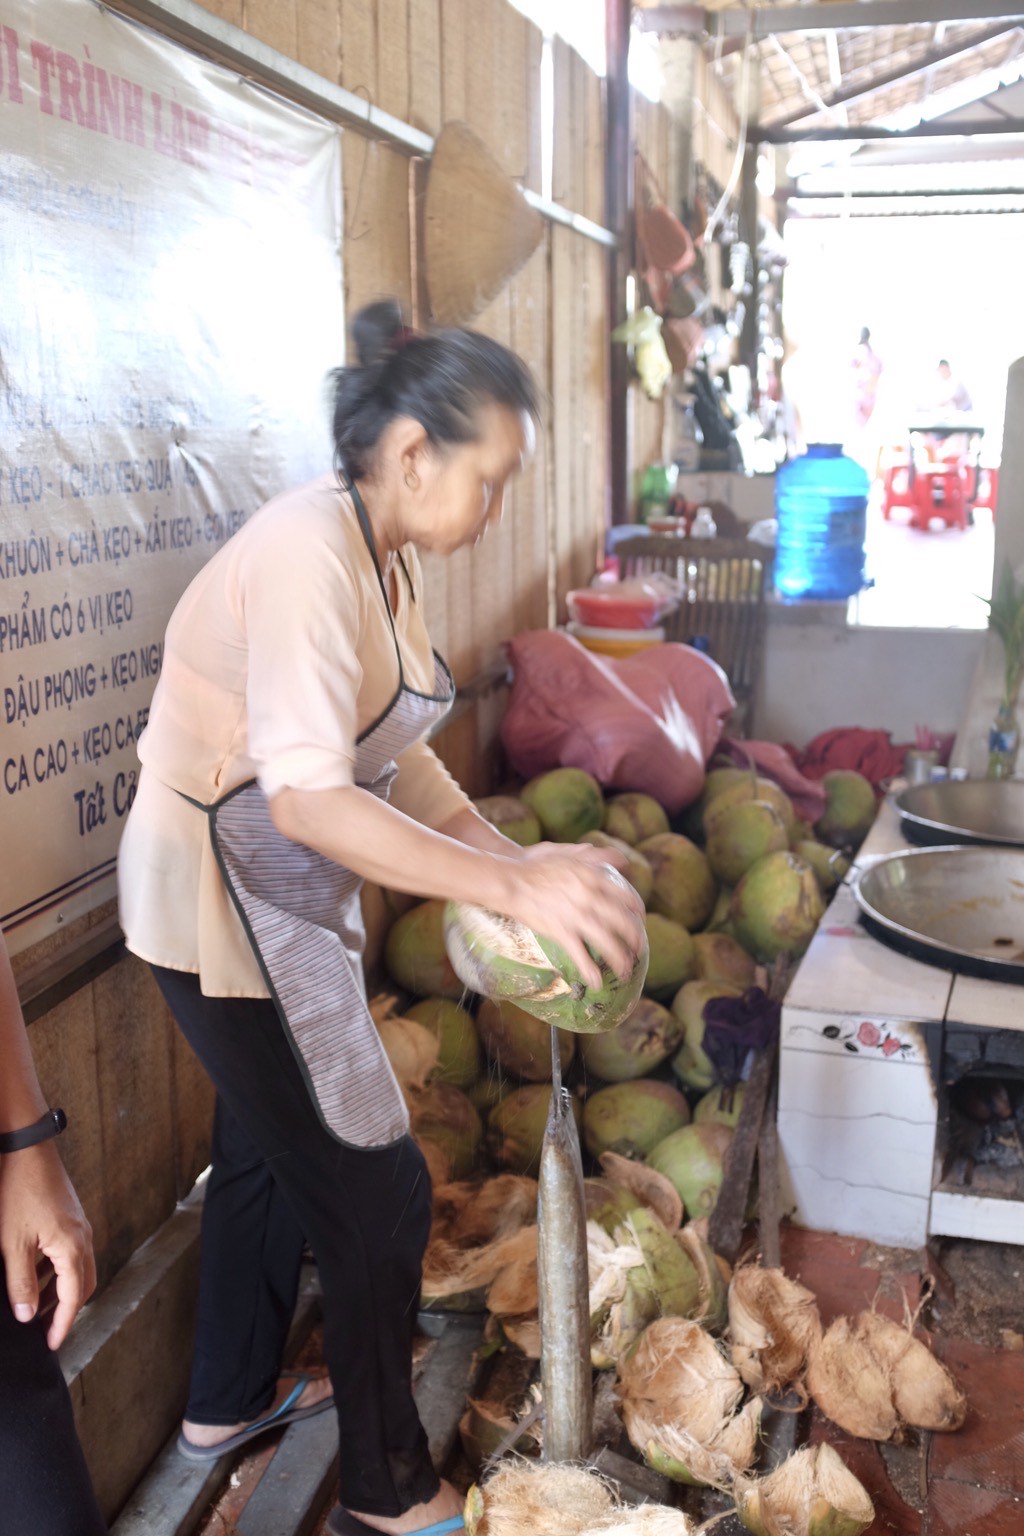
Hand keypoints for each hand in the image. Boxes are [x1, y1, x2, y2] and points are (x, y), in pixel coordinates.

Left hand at [0, 1140, 95, 1348]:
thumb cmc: (18, 1192)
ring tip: (32, 1307)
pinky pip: (69, 1252)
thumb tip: (25, 1315)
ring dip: (58, 1291)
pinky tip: (32, 1274)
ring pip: (76, 1268)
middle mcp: (83, 1237)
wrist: (26, 1148)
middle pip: (82, 1285)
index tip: (51, 1345)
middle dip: (64, 1311)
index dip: (61, 1325)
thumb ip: (21, 1283)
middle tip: (43, 1331)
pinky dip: (55, 1271)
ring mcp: (78, 1224)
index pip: (72, 1298)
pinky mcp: (69, 1216)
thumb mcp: (12, 1244)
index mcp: (72, 1248)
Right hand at [500, 842, 645, 989]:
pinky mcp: (560, 931)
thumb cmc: (536, 865)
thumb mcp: (570, 853)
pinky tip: (596, 982)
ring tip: (625, 971)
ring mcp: (576, 916)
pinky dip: (590, 970)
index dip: (637, 913)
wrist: (510, 881)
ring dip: (620, 959)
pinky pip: (581, 955)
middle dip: (635, 940)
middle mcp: (590, 898)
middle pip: (623, 923)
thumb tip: (623, 861)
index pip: (627, 898)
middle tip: (639, 950)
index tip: (640, 922)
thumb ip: (598, 857)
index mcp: (594, 878)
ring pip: (607, 942)